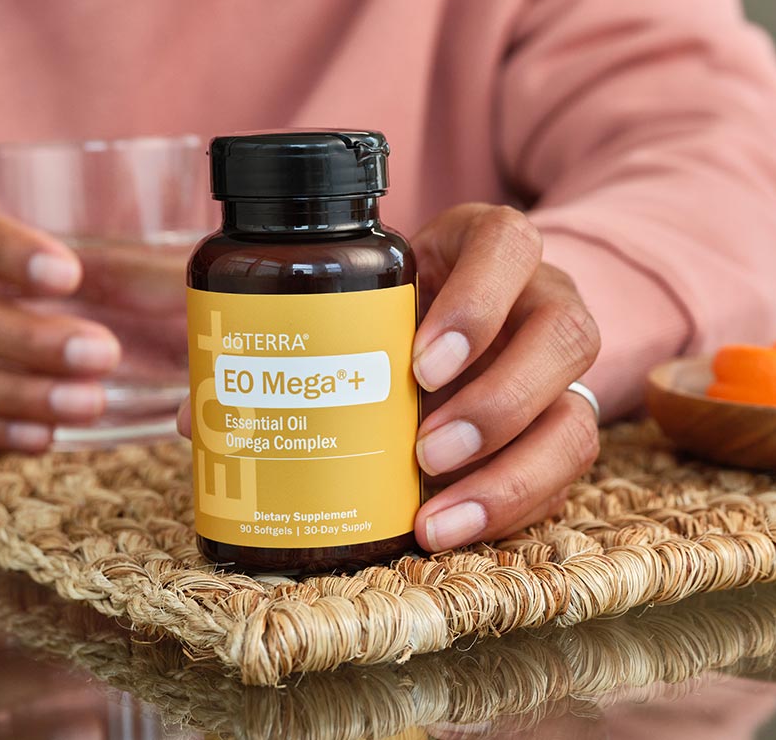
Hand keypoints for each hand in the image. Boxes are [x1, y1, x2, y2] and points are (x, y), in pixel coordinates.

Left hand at [174, 203, 600, 549]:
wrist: (471, 327)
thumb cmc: (404, 306)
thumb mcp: (363, 296)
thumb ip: (291, 339)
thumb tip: (198, 418)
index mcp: (492, 247)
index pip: (509, 246)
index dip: (475, 303)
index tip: (417, 363)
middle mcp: (546, 299)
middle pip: (563, 336)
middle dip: (496, 404)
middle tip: (422, 451)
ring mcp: (564, 370)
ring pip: (577, 415)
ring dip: (510, 473)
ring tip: (435, 517)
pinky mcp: (566, 427)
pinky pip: (566, 475)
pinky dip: (511, 510)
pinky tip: (454, 530)